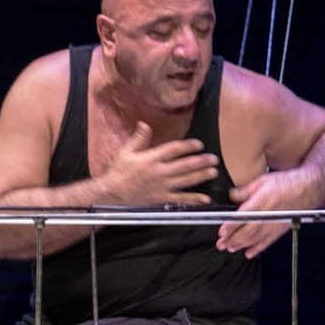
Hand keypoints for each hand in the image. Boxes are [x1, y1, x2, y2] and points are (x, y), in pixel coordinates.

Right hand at [98, 122, 218, 205]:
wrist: (111, 195)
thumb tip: (144, 124)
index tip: (199, 144)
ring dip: (201, 176)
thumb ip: (138, 139)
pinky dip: (194, 199)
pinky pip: (180, 200)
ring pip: (186, 181)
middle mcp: (159, 172)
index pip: (174, 149)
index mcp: (151, 158)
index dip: (188, 146)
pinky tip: (205, 199)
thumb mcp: (125, 152)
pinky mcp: (162, 199)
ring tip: (213, 172)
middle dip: (201, 161)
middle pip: (185, 165)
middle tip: (214, 159)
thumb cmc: (118, 172)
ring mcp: (162, 186)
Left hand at [217, 171, 302, 258]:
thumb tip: (232, 195)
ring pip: (255, 239)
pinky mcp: (280, 229)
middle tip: (221, 244)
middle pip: (246, 231)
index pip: (242, 217)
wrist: (309, 188)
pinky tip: (249, 253)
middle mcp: (267, 215)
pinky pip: (267, 242)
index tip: (221, 232)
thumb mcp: (263, 180)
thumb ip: (246, 190)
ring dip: (241, 245)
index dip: (230, 226)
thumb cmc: (288, 183)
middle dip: (232, 239)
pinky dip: (257, 249)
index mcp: (261, 201)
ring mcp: (274, 224)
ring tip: (230, 248)